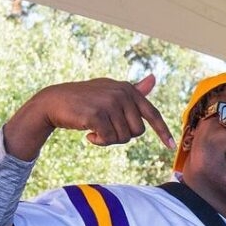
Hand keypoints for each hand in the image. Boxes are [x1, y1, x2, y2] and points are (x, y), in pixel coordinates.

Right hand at [3, 75, 173, 160]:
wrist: (53, 102)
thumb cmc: (85, 99)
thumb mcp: (111, 91)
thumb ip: (134, 90)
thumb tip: (153, 78)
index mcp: (128, 89)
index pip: (152, 114)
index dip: (163, 132)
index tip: (171, 147)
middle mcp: (122, 93)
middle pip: (138, 131)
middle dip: (123, 136)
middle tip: (106, 129)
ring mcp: (109, 103)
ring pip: (124, 138)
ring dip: (109, 140)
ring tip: (96, 129)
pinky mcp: (96, 114)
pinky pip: (109, 139)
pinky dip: (99, 142)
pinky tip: (88, 135)